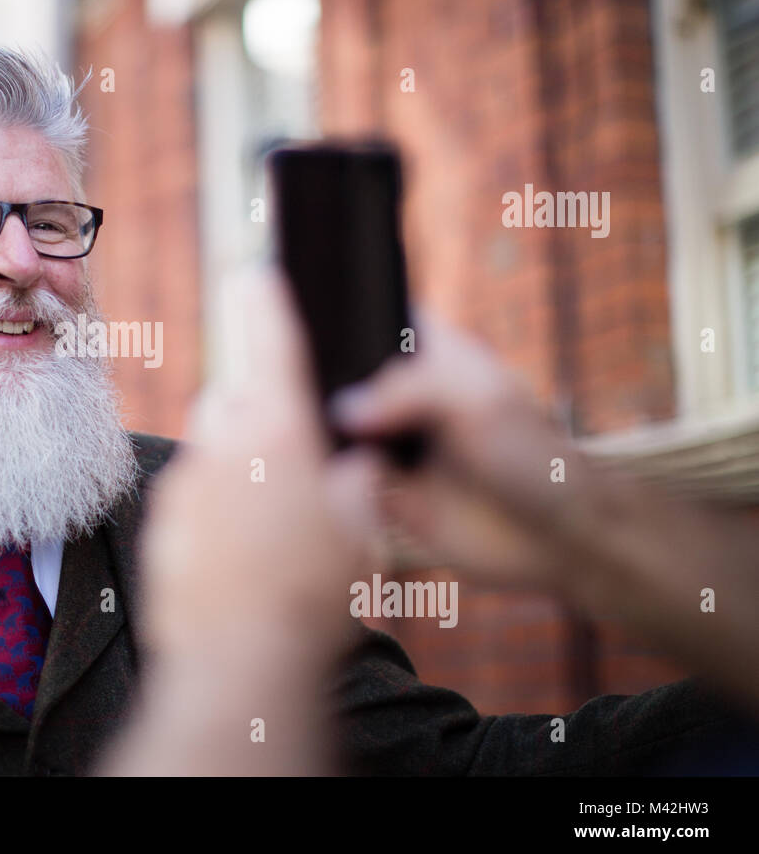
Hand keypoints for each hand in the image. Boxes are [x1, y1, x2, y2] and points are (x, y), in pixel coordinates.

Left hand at [139, 268, 379, 667]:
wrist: (237, 662)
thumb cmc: (312, 598)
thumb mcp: (360, 537)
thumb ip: (354, 487)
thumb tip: (350, 467)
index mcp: (278, 437)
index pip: (269, 348)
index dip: (265, 305)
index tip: (254, 273)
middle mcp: (223, 449)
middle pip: (232, 400)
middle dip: (254, 412)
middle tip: (288, 455)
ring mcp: (185, 488)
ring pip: (209, 453)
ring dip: (235, 470)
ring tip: (269, 525)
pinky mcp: (161, 526)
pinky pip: (189, 500)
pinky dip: (210, 512)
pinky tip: (237, 555)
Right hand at [330, 312, 613, 592]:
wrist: (556, 537)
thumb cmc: (532, 457)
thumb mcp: (474, 401)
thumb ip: (406, 390)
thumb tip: (341, 409)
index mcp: (430, 357)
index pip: (375, 319)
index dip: (344, 316)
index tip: (307, 319)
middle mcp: (405, 398)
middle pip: (343, 375)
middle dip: (319, 379)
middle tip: (297, 384)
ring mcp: (393, 445)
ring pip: (335, 429)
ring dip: (320, 432)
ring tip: (303, 430)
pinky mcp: (384, 493)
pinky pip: (342, 482)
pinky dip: (331, 480)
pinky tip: (322, 476)